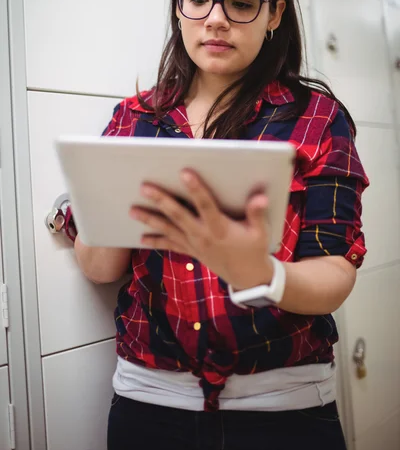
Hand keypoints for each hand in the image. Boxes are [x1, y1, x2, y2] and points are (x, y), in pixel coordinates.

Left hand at [129, 170, 273, 290]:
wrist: (247, 276)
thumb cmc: (254, 249)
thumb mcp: (260, 232)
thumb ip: (256, 213)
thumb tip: (260, 196)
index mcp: (220, 227)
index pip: (205, 204)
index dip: (195, 188)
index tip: (184, 173)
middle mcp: (203, 235)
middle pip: (178, 215)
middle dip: (161, 201)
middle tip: (145, 187)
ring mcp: (194, 244)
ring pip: (168, 229)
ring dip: (150, 220)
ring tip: (132, 210)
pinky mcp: (191, 251)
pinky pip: (170, 246)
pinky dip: (156, 242)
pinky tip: (141, 238)